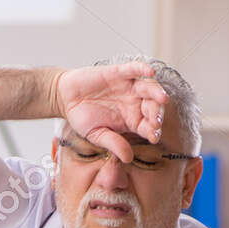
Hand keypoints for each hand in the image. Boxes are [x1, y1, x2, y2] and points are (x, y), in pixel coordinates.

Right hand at [51, 61, 169, 157]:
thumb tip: (128, 158)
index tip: (155, 136)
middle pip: (152, 106)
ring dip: (156, 92)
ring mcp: (128, 87)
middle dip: (156, 113)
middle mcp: (134, 103)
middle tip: (156, 120)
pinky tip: (150, 72)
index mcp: (132, 120)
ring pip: (148, 88)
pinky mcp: (119, 73)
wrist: (66, 99)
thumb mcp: (96, 134)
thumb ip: (113, 143)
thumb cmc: (82, 118)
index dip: (153, 131)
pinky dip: (142, 69)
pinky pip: (134, 69)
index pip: (148, 126)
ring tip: (162, 98)